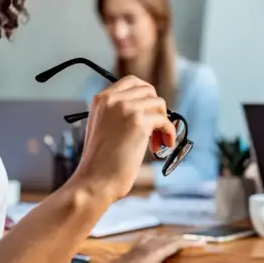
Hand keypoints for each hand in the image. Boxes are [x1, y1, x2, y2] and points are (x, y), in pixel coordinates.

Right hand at [71, 76, 175, 201]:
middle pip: (148, 90)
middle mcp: (112, 99)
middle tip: (154, 129)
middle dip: (156, 109)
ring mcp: (126, 108)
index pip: (131, 81)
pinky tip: (164, 146)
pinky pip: (165, 121)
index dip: (146, 94)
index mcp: (101, 99)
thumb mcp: (103, 127)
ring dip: (163, 122)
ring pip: (159, 104)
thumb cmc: (100, 162)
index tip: (150, 110)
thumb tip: (148, 109)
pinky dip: (169, 133)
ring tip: (156, 142)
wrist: (94, 181)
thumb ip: (119, 113)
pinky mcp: (139, 122)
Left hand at [89, 233, 201, 262]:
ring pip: (151, 238)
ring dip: (165, 238)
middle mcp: (140, 250)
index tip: (202, 242)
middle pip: (163, 238)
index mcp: (147, 257)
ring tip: (176, 242)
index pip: (172, 244)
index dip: (188, 242)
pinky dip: (152, 242)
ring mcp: (131, 252)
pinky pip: (142, 243)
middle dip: (180, 239)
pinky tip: (151, 247)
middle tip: (194, 242)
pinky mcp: (123, 256)